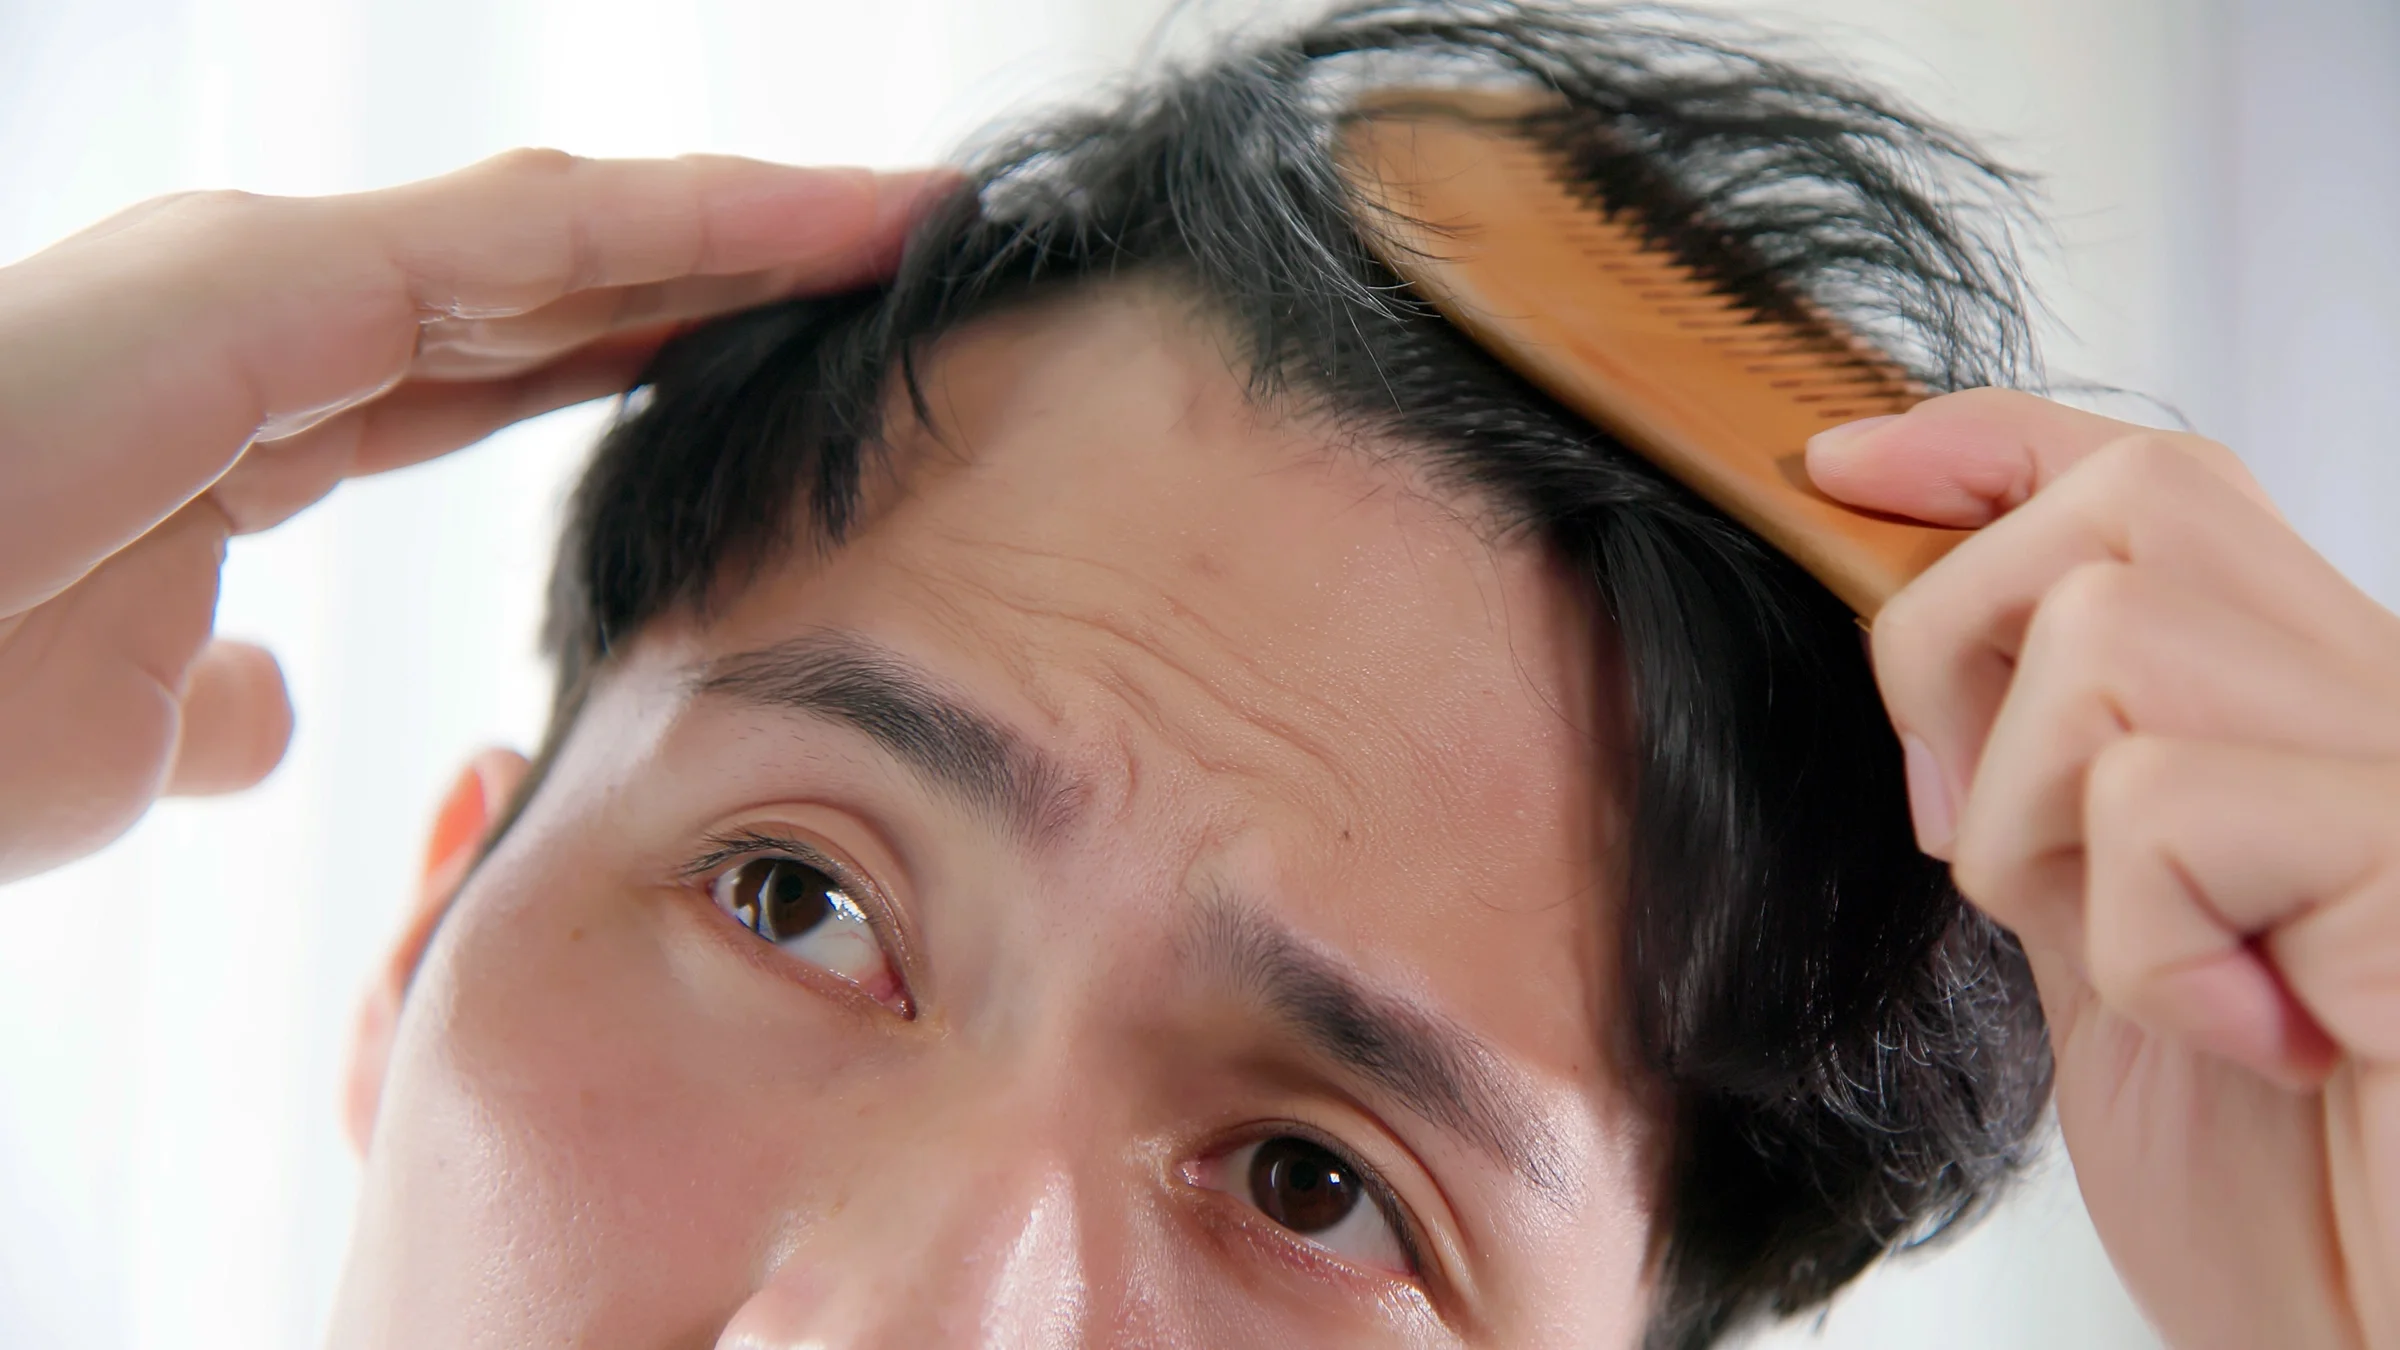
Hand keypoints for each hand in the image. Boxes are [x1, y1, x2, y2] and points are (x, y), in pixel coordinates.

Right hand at [0, 151, 949, 881]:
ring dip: (760, 225)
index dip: (666, 349)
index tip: (803, 369)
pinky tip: (836, 228)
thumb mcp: (114, 727)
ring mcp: (278, 278)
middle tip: (907, 263)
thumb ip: (207, 695)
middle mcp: (285, 312)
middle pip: (575, 277)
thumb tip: (266, 702)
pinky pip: (541, 242)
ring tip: (916, 223)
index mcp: (267, 406)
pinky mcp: (272, 279)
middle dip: (741, 268)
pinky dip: (706, 228)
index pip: (514, 361)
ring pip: (583, 234)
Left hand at [1810, 389, 2399, 1349]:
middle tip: (1997, 854)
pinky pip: (2170, 801)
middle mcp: (2387, 700)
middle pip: (2121, 512)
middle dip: (1962, 658)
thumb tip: (1929, 665)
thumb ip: (2055, 807)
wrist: (2394, 1348)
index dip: (1985, 446)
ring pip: (2115, 637)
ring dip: (2047, 830)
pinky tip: (2256, 1040)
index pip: (2151, 478)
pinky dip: (2145, 943)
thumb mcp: (2116, 960)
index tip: (1838, 465)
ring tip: (2167, 977)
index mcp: (2309, 709)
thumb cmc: (2298, 1199)